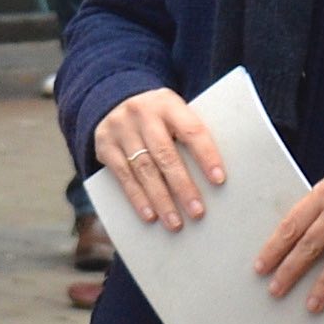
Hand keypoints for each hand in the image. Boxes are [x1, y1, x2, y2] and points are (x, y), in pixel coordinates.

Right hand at [90, 88, 227, 230]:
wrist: (114, 100)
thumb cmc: (159, 116)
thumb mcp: (174, 112)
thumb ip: (190, 134)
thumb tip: (215, 175)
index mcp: (168, 103)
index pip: (191, 130)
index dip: (206, 156)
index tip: (218, 180)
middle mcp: (142, 113)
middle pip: (165, 155)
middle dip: (183, 186)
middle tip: (197, 212)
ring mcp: (120, 129)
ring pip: (144, 169)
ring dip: (161, 199)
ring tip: (175, 222)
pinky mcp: (104, 146)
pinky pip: (123, 177)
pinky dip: (138, 198)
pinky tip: (150, 216)